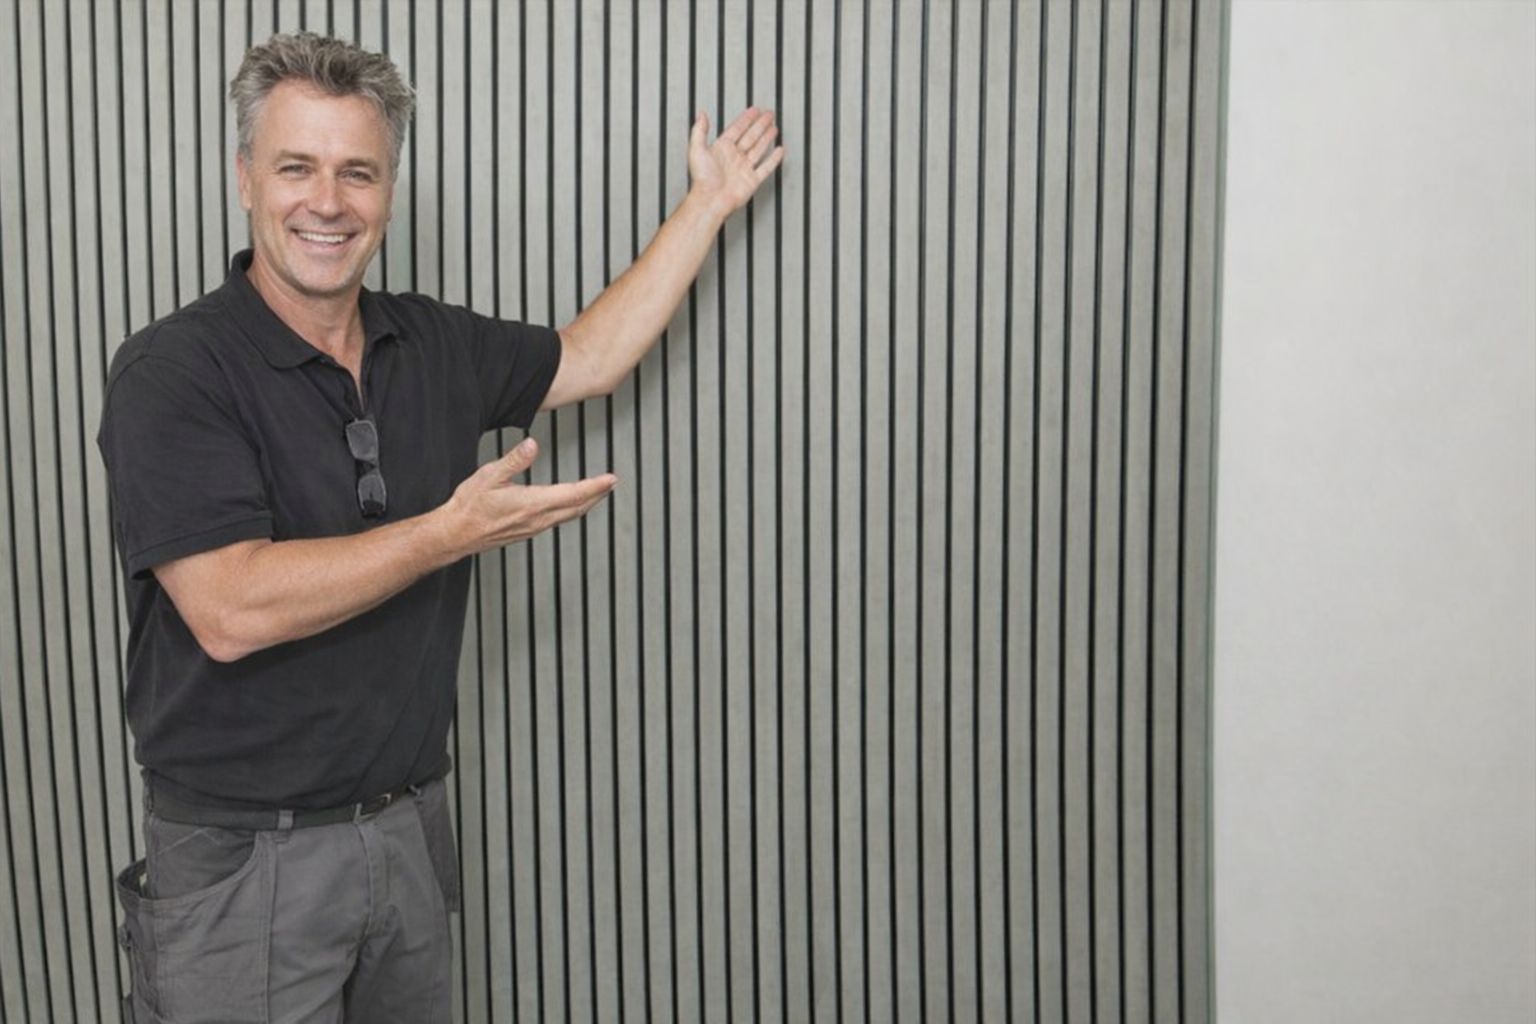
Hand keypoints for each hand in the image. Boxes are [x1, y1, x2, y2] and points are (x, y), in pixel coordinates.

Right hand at [441, 438, 615, 556]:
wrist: (455, 534)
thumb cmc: (469, 507)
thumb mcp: (489, 475)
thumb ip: (514, 460)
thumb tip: (532, 445)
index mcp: (532, 503)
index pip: (574, 494)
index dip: (595, 486)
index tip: (611, 478)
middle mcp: (537, 519)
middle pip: (577, 507)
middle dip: (597, 495)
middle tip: (611, 484)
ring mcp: (533, 527)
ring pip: (569, 516)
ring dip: (586, 503)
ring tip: (597, 493)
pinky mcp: (527, 531)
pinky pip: (558, 521)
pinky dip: (571, 511)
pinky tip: (570, 506)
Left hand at [688, 107, 785, 218]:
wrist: (710, 200)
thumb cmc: (702, 179)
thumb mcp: (696, 150)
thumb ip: (699, 130)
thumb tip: (701, 115)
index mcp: (722, 149)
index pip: (737, 129)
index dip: (746, 119)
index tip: (754, 110)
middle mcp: (734, 157)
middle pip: (751, 136)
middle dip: (760, 124)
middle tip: (769, 114)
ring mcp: (744, 168)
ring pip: (759, 149)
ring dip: (766, 137)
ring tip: (774, 128)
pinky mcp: (752, 180)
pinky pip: (766, 167)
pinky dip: (773, 159)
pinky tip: (779, 151)